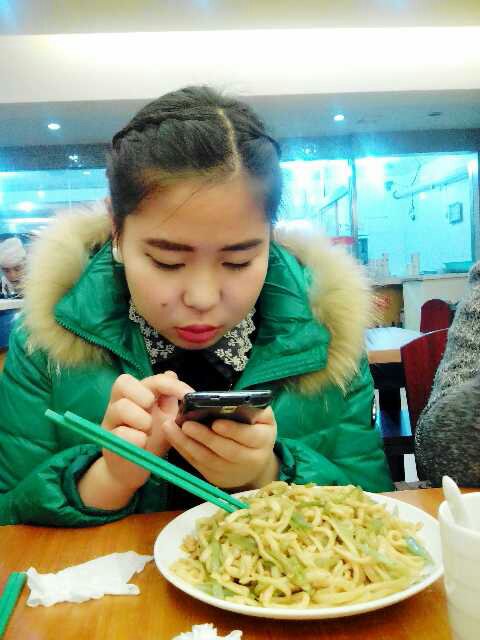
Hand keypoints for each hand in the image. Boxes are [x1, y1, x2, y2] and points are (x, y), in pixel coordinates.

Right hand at [101, 372, 192, 490]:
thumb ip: (170, 399)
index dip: (170, 384)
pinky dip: (136, 439)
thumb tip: (172, 374)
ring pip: (121, 407)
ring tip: (148, 431)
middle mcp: (120, 402)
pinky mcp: (107, 440)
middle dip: (143, 395)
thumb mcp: (167, 418)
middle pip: (123, 382)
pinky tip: (142, 444)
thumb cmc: (152, 440)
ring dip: (141, 419)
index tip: (188, 395)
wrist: (135, 468)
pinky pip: (120, 433)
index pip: (151, 379)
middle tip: (153, 411)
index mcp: (138, 394)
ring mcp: (111, 420)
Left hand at [162, 407, 278, 488]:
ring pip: (207, 459)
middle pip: (226, 450)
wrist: (255, 465)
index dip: (232, 431)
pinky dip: (183, 450)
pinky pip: (196, 463)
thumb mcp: (264, 419)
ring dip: (187, 443)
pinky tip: (172, 436)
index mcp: (262, 442)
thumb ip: (255, 408)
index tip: (216, 423)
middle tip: (187, 424)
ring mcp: (230, 472)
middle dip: (205, 437)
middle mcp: (248, 460)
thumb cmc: (257, 432)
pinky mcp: (214, 477)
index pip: (248, 437)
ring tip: (171, 427)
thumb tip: (236, 400)